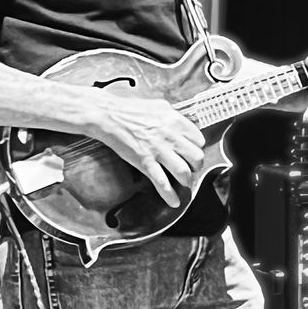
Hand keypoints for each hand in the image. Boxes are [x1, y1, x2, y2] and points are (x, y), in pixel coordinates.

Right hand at [91, 92, 205, 207]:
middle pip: (196, 157)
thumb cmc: (130, 109)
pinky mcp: (144, 162)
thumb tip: (181, 125)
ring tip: (184, 183)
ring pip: (183, 172)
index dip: (197, 149)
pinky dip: (169, 195)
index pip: (199, 140)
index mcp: (175, 121)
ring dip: (186, 181)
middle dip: (196, 166)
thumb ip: (173, 117)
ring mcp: (157, 150)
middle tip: (192, 169)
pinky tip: (174, 201)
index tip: (193, 153)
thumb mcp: (159, 106)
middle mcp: (170, 136)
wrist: (108, 115)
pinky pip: (161, 182)